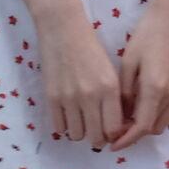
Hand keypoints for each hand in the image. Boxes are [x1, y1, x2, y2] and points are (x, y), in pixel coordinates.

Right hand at [37, 8, 130, 147]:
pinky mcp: (51, 97)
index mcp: (109, 88)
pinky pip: (59, 128)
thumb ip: (115, 99)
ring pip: (77, 135)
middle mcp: (90, 96)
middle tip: (96, 131)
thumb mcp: (111, 72)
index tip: (112, 132)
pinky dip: (65, 126)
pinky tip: (68, 115)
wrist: (63, 30)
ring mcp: (69, 98)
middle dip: (98, 139)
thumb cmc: (91, 49)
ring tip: (81, 121)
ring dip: (81, 132)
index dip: (115, 136)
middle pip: (96, 138)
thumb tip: (117, 128)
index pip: (115, 129)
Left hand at [103, 0, 168, 149]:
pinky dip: (155, 115)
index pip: (140, 127)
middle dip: (134, 134)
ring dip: (146, 125)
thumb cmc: (148, 34)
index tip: (111, 144)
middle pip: (152, 129)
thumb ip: (125, 92)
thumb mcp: (129, 62)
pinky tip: (142, 105)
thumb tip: (122, 114)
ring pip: (162, 122)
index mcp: (155, 88)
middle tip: (116, 128)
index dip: (126, 140)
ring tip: (127, 117)